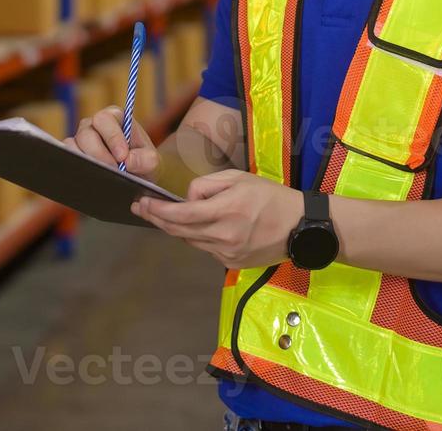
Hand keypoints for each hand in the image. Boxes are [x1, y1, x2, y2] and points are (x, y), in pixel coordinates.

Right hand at [65, 107, 159, 182]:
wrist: (135, 178)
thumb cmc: (142, 163)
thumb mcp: (152, 162)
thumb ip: (147, 159)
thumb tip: (128, 161)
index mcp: (114, 117)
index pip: (105, 119)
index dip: (112, 137)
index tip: (122, 157)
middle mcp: (93, 125)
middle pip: (86, 134)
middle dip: (99, 155)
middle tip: (113, 171)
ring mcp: (80, 140)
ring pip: (72, 147)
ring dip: (87, 163)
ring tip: (103, 178)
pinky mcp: (72, 156)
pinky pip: (66, 160)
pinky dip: (76, 170)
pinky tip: (90, 182)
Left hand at [131, 169, 303, 269]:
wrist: (300, 227)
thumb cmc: (271, 197)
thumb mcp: (240, 178)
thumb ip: (208, 185)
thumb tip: (188, 198)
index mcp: (227, 210)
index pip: (182, 214)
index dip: (158, 210)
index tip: (143, 202)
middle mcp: (224, 235)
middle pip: (179, 231)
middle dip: (157, 219)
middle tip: (141, 207)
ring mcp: (227, 253)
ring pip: (190, 241)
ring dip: (176, 228)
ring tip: (165, 215)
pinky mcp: (231, 263)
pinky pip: (205, 249)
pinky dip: (197, 237)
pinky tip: (199, 227)